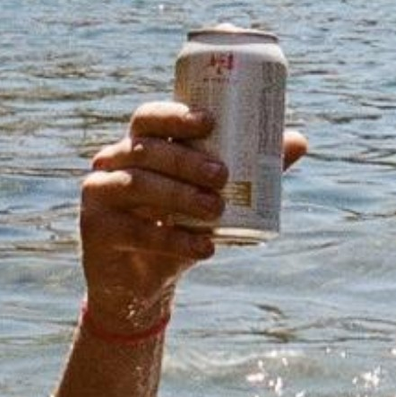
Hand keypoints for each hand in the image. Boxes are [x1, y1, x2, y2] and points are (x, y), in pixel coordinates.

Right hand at [78, 102, 308, 335]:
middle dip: (185, 160)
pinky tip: (203, 248)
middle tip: (223, 176)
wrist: (141, 281)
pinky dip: (173, 240)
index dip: (176, 115)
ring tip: (216, 210)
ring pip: (137, 185)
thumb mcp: (210, 195)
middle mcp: (113, 162)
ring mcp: (99, 195)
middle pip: (145, 149)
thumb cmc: (178, 223)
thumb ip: (251, 169)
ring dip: (180, 197)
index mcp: (139, 144)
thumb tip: (299, 141)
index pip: (149, 116)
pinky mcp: (96, 230)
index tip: (210, 122)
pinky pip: (135, 231)